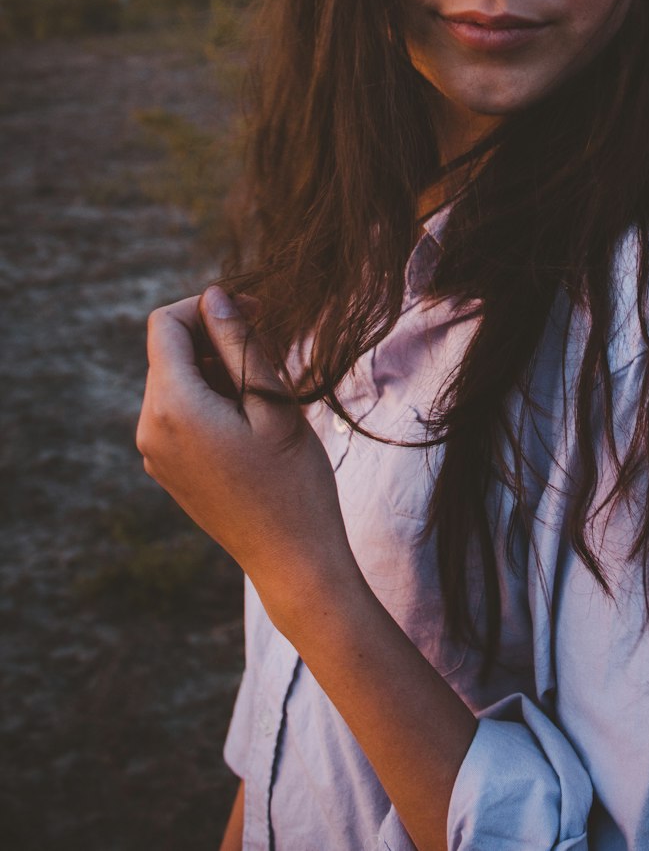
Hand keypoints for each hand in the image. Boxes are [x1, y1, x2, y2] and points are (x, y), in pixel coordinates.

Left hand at [137, 287, 360, 625]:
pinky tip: (250, 420)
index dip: (207, 306)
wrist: (292, 559)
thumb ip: (239, 343)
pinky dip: (208, 398)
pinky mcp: (166, 468)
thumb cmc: (293, 480)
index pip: (164, 324)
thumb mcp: (273, 401)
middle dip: (214, 337)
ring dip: (215, 368)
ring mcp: (153, 453)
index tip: (256, 312)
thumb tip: (213, 296)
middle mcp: (149, 428)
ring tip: (265, 391)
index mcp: (172, 408)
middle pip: (168, 351)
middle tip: (271, 347)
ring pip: (174, 380)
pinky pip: (177, 412)